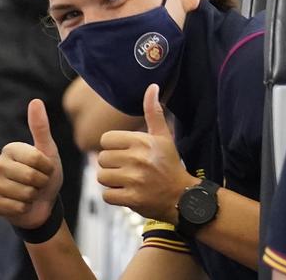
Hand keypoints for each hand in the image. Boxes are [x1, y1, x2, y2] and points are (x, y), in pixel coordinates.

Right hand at [0, 99, 62, 228]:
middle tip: (37, 184)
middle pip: (30, 177)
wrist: (41, 205)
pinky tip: (22, 205)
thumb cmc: (45, 176)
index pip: (36, 160)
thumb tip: (35, 101)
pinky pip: (17, 208)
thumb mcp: (48, 152)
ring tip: (30, 194)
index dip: (48, 169)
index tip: (45, 170)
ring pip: (24, 194)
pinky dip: (25, 209)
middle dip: (41, 184)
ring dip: (33, 197)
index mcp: (10, 149)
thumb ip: (41, 128)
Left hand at [97, 84, 198, 223]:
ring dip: (111, 181)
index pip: (105, 140)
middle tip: (128, 169)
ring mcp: (135, 180)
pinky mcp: (132, 199)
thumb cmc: (170, 165)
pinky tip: (127, 193)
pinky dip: (114, 196)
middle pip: (101, 159)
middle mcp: (137, 159)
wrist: (184, 198)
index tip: (126, 154)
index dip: (113, 148)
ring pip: (102, 177)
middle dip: (111, 165)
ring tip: (127, 181)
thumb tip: (152, 87)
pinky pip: (107, 195)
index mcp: (141, 142)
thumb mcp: (163, 137)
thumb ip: (153, 112)